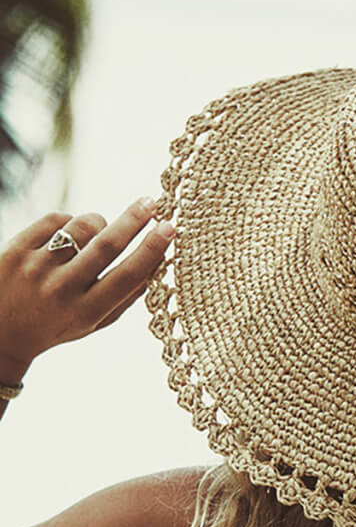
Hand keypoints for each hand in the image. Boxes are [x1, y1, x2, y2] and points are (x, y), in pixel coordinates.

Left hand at [0, 197, 173, 373]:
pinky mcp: (14, 250)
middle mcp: (61, 289)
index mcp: (87, 311)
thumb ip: (126, 297)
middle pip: (107, 245)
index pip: (128, 275)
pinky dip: (69, 222)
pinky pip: (55, 220)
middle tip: (152, 202)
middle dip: (135, 220)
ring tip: (98, 230)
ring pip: (82, 226)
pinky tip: (68, 234)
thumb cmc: (56, 324)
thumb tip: (159, 261)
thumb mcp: (93, 322)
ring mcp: (35, 268)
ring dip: (99, 223)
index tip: (169, 228)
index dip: (152, 249)